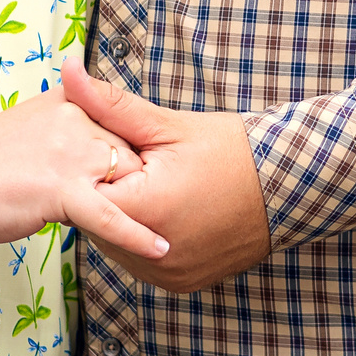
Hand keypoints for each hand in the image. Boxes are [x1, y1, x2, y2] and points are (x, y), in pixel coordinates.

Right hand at [0, 88, 169, 257]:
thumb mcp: (33, 126)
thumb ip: (67, 127)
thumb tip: (94, 147)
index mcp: (70, 101)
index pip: (123, 127)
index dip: (133, 161)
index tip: (155, 181)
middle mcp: (76, 118)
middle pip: (132, 155)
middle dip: (141, 186)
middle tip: (160, 212)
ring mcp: (70, 152)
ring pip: (128, 181)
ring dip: (144, 208)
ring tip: (173, 232)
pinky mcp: (61, 188)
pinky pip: (109, 215)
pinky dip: (136, 234)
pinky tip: (159, 248)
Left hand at [63, 61, 271, 293]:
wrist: (289, 185)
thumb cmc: (231, 151)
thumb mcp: (168, 125)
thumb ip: (110, 105)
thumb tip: (67, 73)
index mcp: (147, 212)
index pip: (84, 197)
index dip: (94, 171)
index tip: (112, 155)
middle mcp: (155, 254)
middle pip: (99, 225)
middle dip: (108, 195)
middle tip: (137, 169)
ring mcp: (168, 274)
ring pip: (118, 246)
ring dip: (125, 220)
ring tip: (154, 189)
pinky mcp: (181, 283)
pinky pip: (143, 261)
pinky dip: (145, 239)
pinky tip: (166, 212)